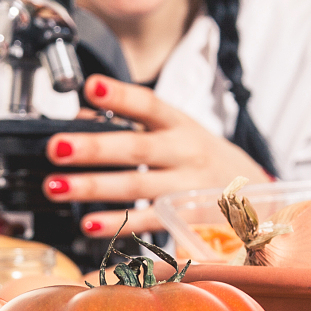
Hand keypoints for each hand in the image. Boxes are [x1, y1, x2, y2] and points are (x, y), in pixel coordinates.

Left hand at [42, 76, 266, 236]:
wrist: (255, 194)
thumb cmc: (199, 157)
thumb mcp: (173, 131)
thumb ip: (128, 122)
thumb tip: (80, 115)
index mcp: (178, 124)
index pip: (148, 105)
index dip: (120, 95)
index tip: (92, 86)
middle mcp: (184, 152)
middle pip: (136, 148)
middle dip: (94, 148)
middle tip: (57, 147)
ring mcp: (185, 187)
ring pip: (137, 186)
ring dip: (93, 187)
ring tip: (55, 186)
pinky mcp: (185, 219)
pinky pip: (147, 222)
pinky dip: (117, 224)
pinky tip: (88, 224)